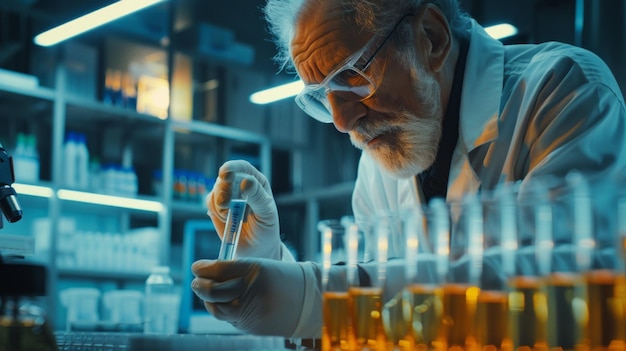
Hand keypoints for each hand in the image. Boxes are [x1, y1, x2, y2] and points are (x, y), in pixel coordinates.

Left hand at [191, 258, 321, 336]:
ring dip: (208, 300)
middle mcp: (252, 292)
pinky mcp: (251, 327)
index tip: (196, 266)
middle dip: (200, 286)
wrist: (310, 302)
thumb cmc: (284, 279)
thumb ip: (235, 269)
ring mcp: (251, 312)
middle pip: (214, 291)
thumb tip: (207, 273)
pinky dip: (222, 310)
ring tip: (205, 291)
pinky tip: (222, 303)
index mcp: (255, 271)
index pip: (219, 269)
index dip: (203, 268)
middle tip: (196, 280)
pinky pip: (229, 318)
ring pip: (217, 308)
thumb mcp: (262, 266)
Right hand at [206, 160, 282, 258]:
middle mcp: (240, 184)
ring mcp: (227, 195)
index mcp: (256, 181)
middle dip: (223, 190)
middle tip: (226, 204)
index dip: (232, 167)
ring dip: (220, 203)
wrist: (256, 248)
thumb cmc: (266, 228)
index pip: (242, 167)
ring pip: (216, 190)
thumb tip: (246, 181)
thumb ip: (257, 197)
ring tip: (231, 216)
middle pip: (225, 178)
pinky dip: (216, 211)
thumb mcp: (266, 213)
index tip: (225, 175)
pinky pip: (210, 202)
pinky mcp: (216, 206)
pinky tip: (226, 219)